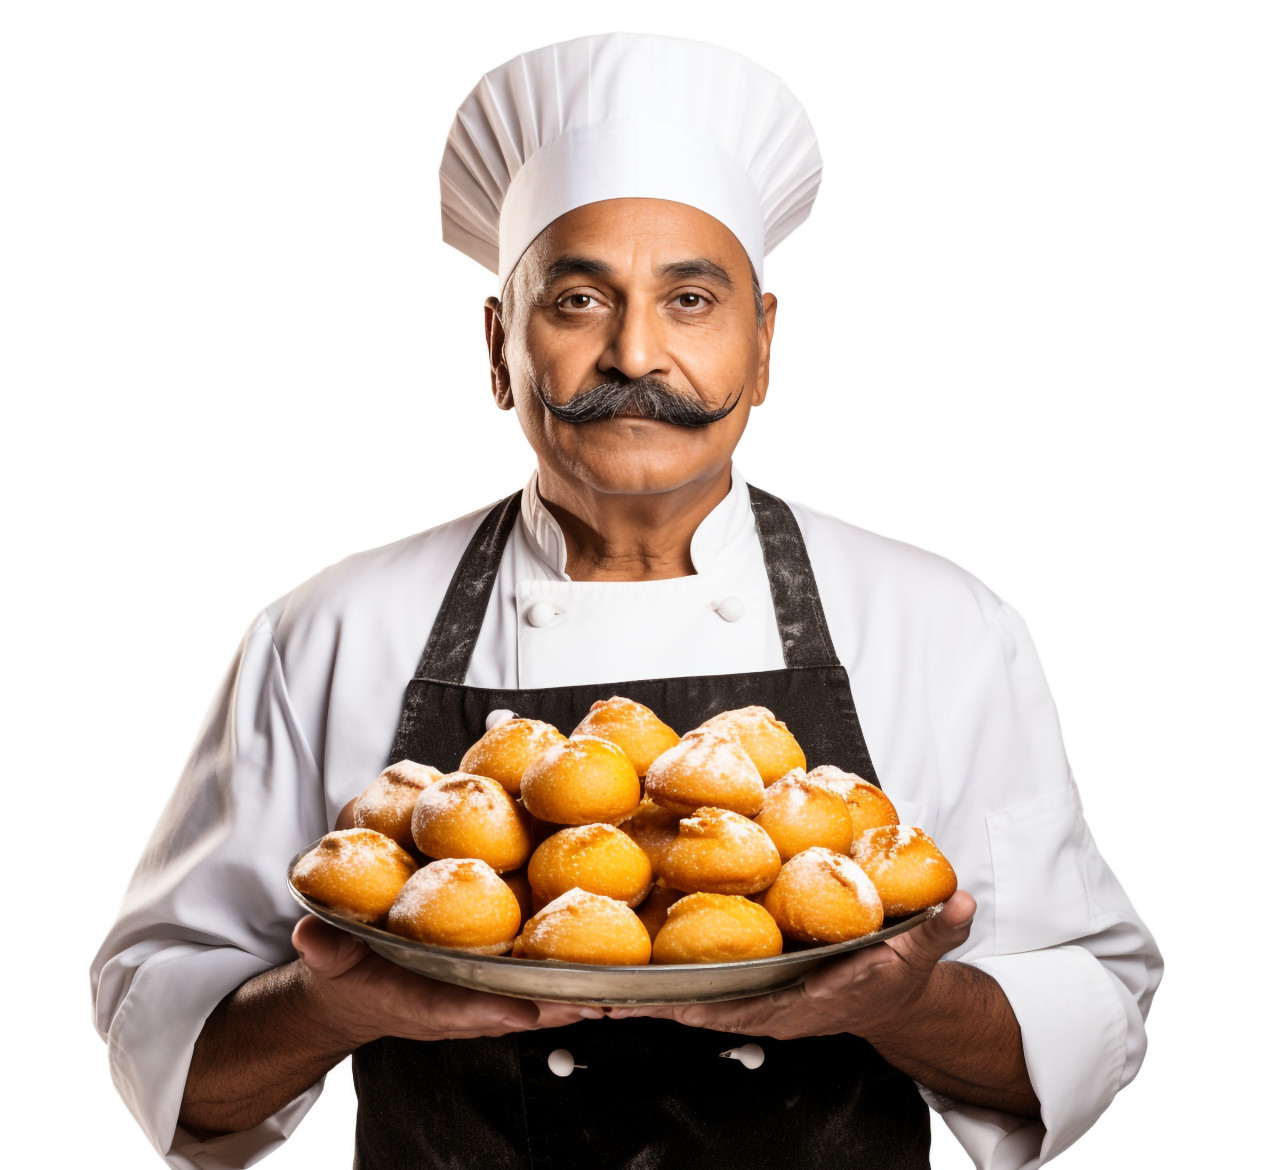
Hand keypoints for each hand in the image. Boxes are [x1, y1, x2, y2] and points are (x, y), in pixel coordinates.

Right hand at [291, 915, 601, 1045]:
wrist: (359, 984)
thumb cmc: (352, 970)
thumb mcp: (331, 959)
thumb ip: (326, 949)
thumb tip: (312, 938)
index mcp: (422, 999)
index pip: (455, 1010)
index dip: (488, 1012)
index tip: (522, 1013)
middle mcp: (462, 998)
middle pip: (516, 1006)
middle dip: (557, 1003)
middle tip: (601, 995)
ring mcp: (485, 990)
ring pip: (539, 995)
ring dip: (577, 989)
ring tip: (623, 980)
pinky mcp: (501, 973)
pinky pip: (541, 973)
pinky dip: (573, 968)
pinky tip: (612, 951)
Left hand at [606, 892, 976, 1041]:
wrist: (890, 996)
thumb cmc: (896, 975)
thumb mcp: (920, 950)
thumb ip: (939, 926)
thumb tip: (962, 900)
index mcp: (807, 1002)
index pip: (751, 1008)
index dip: (708, 1006)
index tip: (667, 999)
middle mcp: (773, 1006)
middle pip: (706, 1010)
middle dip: (656, 1006)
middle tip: (600, 999)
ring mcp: (756, 1000)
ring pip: (695, 1002)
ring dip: (649, 997)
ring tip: (595, 991)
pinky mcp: (748, 986)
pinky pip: (702, 986)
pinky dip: (666, 982)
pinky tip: (630, 969)